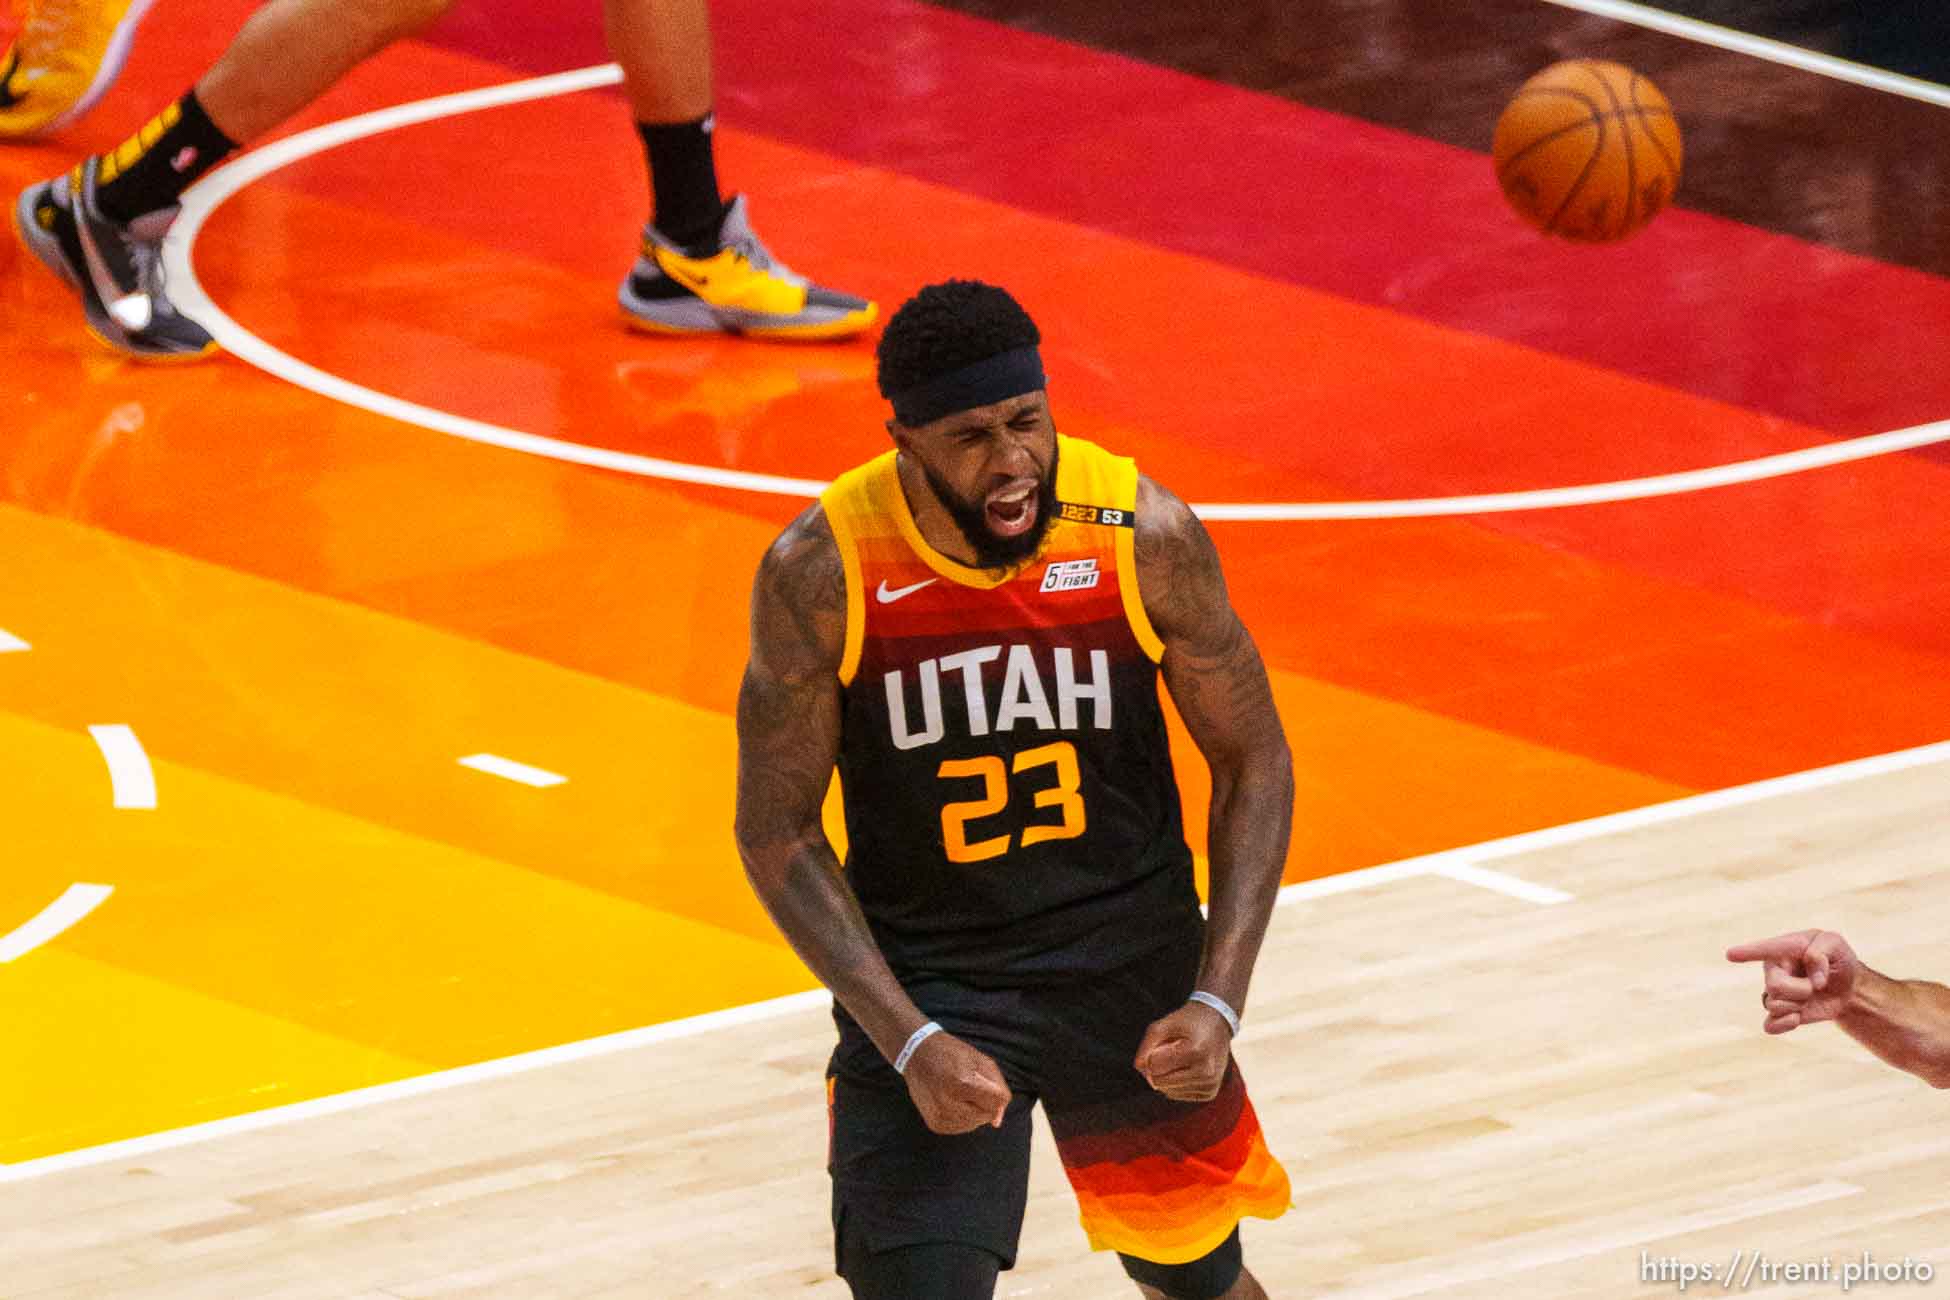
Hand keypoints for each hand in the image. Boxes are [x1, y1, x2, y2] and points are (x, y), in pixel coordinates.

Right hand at [900, 1031, 1011, 1133]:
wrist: (917, 1055)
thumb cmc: (953, 1054)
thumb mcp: (981, 1061)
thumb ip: (998, 1090)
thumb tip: (996, 1123)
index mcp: (961, 1083)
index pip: (997, 1102)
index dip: (996, 1092)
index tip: (985, 1082)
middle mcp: (948, 1103)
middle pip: (987, 1115)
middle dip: (984, 1103)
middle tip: (969, 1085)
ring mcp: (940, 1116)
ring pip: (975, 1124)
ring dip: (974, 1111)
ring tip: (959, 1092)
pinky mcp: (935, 1124)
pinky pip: (962, 1127)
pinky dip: (962, 1117)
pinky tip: (952, 1101)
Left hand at [1134, 1001, 1231, 1101]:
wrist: (1217, 1023)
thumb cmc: (1187, 1022)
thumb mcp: (1164, 1024)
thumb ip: (1147, 1045)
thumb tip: (1139, 1068)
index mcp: (1196, 1051)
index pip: (1154, 1066)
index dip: (1151, 1054)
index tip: (1164, 1042)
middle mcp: (1206, 1072)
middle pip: (1159, 1082)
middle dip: (1158, 1067)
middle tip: (1172, 1049)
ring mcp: (1209, 1085)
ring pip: (1166, 1091)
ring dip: (1167, 1075)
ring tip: (1181, 1057)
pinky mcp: (1209, 1093)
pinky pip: (1176, 1095)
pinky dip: (1175, 1082)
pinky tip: (1187, 1067)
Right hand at [1726, 929, 1860, 1033]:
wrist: (1847, 986)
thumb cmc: (1836, 958)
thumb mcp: (1835, 943)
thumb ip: (1822, 953)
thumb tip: (1815, 981)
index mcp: (1783, 948)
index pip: (1765, 950)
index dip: (1747, 952)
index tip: (1730, 955)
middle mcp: (1773, 970)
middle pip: (1775, 986)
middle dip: (1802, 990)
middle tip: (1816, 985)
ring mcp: (1775, 993)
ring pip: (1775, 1005)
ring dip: (1799, 1005)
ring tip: (1810, 996)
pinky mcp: (1781, 1013)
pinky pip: (1770, 1025)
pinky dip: (1783, 1025)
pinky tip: (1797, 1019)